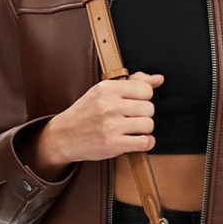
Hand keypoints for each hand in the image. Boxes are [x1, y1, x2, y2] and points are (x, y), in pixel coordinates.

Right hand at [34, 71, 164, 167]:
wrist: (63, 136)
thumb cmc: (86, 112)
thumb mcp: (104, 91)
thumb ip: (133, 82)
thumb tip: (159, 79)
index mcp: (107, 88)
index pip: (146, 90)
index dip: (143, 98)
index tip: (133, 104)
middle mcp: (109, 105)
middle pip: (149, 108)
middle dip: (144, 115)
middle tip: (132, 119)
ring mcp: (111, 125)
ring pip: (149, 125)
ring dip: (144, 129)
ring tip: (132, 129)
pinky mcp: (113, 144)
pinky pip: (145, 142)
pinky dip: (146, 143)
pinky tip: (137, 140)